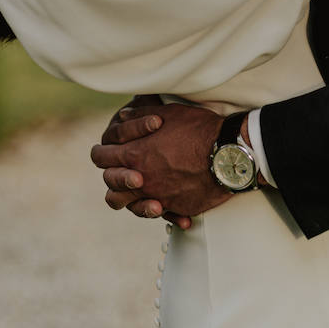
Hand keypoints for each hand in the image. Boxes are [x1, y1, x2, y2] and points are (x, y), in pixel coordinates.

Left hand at [90, 98, 232, 223]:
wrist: (228, 153)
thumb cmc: (198, 128)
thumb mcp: (167, 113)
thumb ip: (139, 116)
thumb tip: (121, 116)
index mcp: (134, 153)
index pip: (100, 156)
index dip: (103, 152)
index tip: (110, 150)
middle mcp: (140, 179)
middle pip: (109, 183)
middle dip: (113, 175)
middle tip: (126, 168)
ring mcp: (157, 196)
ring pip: (127, 204)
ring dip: (130, 198)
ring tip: (141, 190)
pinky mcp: (176, 207)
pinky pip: (162, 215)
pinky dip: (165, 212)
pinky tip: (173, 207)